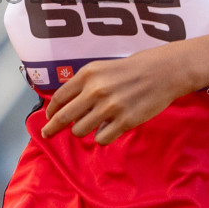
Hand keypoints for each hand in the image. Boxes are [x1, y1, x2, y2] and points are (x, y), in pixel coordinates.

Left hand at [41, 46, 193, 144]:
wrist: (162, 72)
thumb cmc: (130, 70)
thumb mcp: (101, 69)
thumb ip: (82, 85)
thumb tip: (64, 106)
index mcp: (87, 75)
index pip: (59, 98)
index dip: (51, 111)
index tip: (48, 118)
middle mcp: (95, 91)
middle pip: (64, 118)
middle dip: (52, 129)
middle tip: (46, 135)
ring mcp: (110, 107)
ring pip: (80, 131)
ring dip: (82, 131)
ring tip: (91, 125)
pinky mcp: (125, 121)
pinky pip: (101, 139)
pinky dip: (101, 137)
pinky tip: (108, 129)